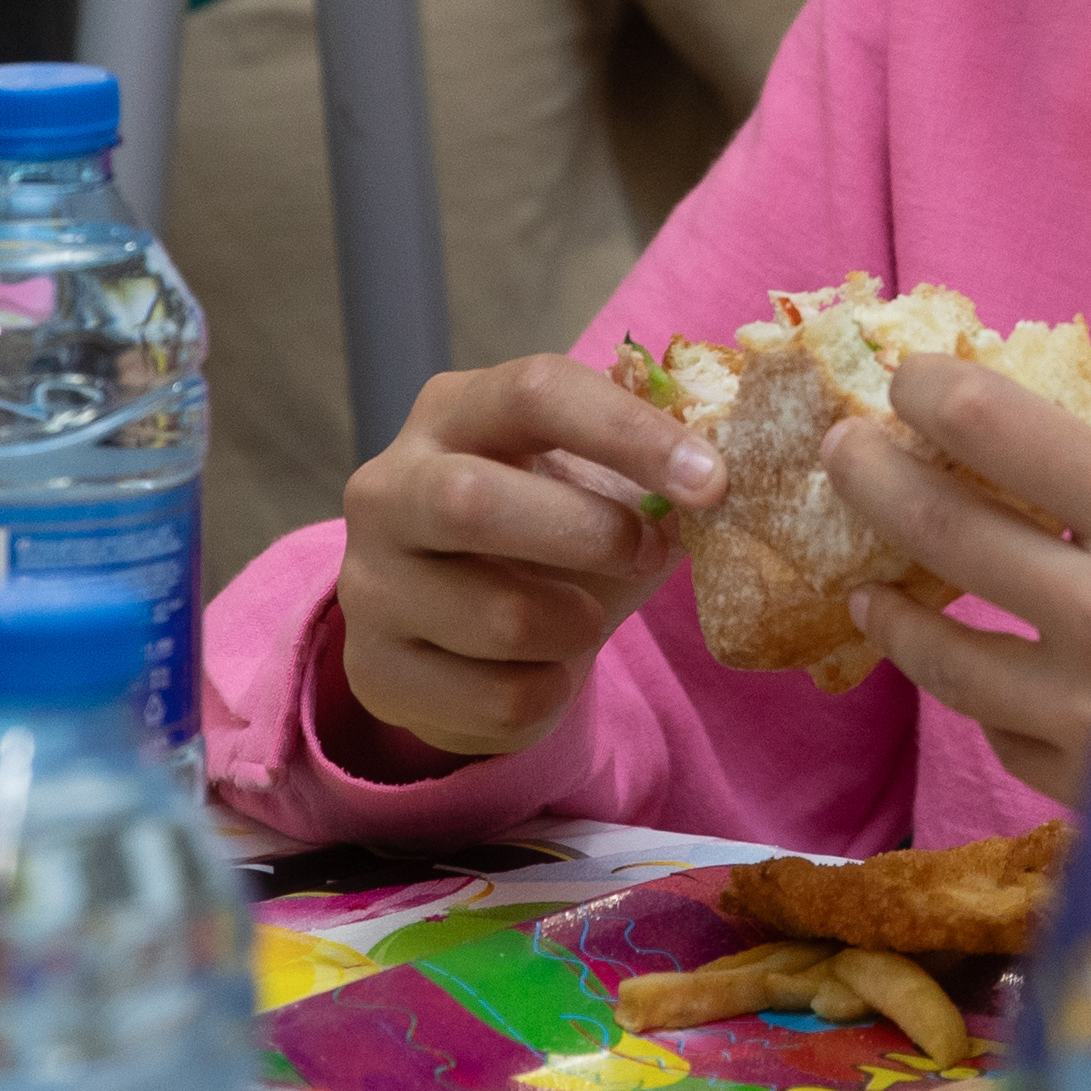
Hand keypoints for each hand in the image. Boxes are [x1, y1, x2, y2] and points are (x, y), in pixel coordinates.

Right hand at [328, 353, 724, 767]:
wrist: (453, 637)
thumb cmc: (543, 538)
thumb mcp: (589, 486)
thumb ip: (648, 472)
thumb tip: (722, 479)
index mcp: (452, 412)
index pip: (533, 391)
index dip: (628, 431)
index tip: (712, 480)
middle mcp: (388, 487)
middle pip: (472, 502)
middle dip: (588, 535)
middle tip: (646, 551)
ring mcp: (369, 582)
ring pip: (498, 619)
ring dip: (577, 627)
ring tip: (584, 618)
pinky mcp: (374, 670)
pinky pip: (497, 700)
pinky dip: (551, 694)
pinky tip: (543, 672)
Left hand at [832, 364, 1090, 933]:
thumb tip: (1023, 481)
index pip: (995, 430)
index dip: (929, 394)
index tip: (904, 381)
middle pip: (940, 533)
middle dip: (875, 481)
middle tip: (847, 455)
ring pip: (945, 658)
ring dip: (895, 614)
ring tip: (871, 590)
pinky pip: (1006, 739)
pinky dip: (988, 704)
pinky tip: (983, 682)